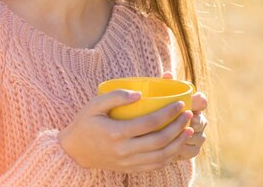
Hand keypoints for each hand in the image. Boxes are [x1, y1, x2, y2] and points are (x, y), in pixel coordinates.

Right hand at [58, 89, 194, 172]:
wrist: (74, 152)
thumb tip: (140, 93)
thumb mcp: (94, 105)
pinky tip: (176, 145)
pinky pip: (154, 166)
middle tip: (188, 115)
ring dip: (178, 143)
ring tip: (188, 130)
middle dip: (177, 127)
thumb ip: (116, 96)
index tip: (179, 104)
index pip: (149, 123)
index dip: (167, 113)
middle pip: (159, 141)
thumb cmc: (85, 123)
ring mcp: (127, 162)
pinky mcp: (130, 169)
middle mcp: (124, 150)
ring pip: (160, 156)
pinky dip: (169, 157)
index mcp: (116, 133)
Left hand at [162, 71, 207, 160]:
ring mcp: (198, 135)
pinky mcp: (193, 150)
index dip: (199, 102)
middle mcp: (199, 119)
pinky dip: (182, 150)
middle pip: (201, 121)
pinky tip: (171, 148)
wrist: (156, 135)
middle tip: (179, 122)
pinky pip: (192, 151)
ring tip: (172, 136)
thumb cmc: (160, 111)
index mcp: (194, 105)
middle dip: (190, 122)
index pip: (202, 101)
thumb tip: (167, 74)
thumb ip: (164, 86)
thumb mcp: (160, 98)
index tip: (190, 103)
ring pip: (198, 137)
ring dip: (185, 137)